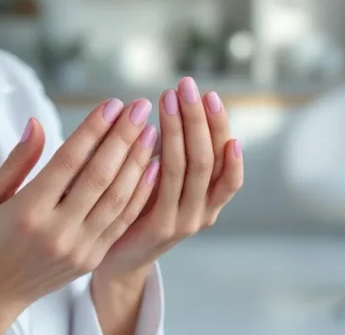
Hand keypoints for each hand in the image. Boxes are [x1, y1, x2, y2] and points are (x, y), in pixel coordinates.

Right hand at [0, 98, 159, 334]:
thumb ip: (17, 161)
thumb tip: (37, 122)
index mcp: (27, 212)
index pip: (68, 162)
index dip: (93, 130)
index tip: (111, 104)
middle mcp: (56, 232)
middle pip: (99, 177)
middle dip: (122, 138)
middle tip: (139, 107)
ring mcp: (78, 249)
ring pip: (117, 199)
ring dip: (138, 162)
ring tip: (151, 131)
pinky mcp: (92, 259)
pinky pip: (122, 222)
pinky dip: (140, 193)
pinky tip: (153, 167)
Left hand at [93, 77, 243, 281]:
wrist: (118, 260)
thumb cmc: (141, 209)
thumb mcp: (164, 179)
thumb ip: (175, 151)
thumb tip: (177, 101)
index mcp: (212, 196)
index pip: (226, 155)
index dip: (220, 124)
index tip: (209, 93)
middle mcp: (206, 210)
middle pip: (210, 157)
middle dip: (199, 118)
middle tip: (186, 86)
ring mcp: (185, 221)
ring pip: (190, 168)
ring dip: (180, 129)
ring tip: (169, 99)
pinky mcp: (160, 228)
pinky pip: (165, 190)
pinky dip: (166, 163)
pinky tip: (159, 141)